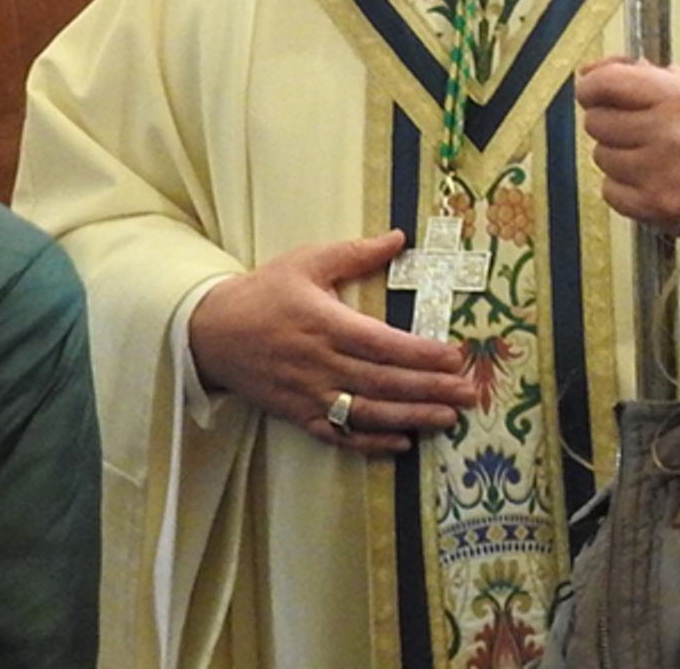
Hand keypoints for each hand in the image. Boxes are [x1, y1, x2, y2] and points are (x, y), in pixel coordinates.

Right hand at [188, 232, 478, 455]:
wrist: (210, 334)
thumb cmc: (264, 293)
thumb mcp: (306, 262)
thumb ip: (355, 252)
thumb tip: (400, 236)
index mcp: (325, 323)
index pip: (381, 343)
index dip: (420, 353)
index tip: (455, 356)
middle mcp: (320, 363)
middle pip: (383, 381)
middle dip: (430, 389)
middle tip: (469, 394)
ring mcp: (309, 394)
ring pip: (367, 412)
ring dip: (411, 417)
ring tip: (449, 418)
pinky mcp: (299, 415)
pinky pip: (339, 436)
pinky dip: (371, 443)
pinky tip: (402, 443)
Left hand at [576, 57, 679, 235]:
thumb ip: (643, 76)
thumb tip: (592, 71)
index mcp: (676, 96)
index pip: (603, 84)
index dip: (593, 87)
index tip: (597, 92)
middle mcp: (664, 132)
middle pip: (596, 122)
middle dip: (609, 123)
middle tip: (633, 128)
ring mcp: (656, 172)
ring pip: (602, 157)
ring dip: (618, 157)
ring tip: (649, 157)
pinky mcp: (654, 206)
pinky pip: (610, 191)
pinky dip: (623, 187)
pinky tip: (649, 180)